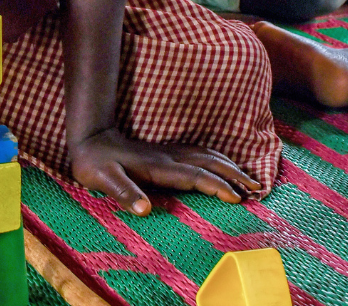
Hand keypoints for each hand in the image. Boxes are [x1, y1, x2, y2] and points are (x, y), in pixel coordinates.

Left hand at [69, 129, 259, 215]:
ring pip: (206, 154)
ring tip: (250, 177)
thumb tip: (145, 209)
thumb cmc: (96, 164)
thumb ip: (124, 193)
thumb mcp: (104, 180)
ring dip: (229, 164)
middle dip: (234, 174)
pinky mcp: (165, 152)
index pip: (195, 176)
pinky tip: (222, 164)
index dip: (216, 186)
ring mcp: (167, 152)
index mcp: (158, 166)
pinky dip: (217, 158)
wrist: (89, 138)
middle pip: (208, 162)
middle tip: (258, 188)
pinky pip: (198, 153)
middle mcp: (167, 157)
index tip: (238, 198)